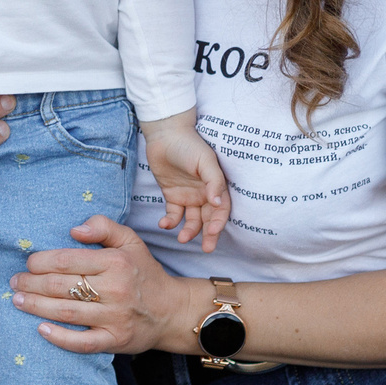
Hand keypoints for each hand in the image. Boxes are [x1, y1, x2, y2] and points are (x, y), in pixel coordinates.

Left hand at [7, 216, 193, 356]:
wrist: (173, 310)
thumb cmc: (144, 273)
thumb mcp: (130, 241)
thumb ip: (103, 227)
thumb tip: (74, 230)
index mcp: (115, 262)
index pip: (67, 260)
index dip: (41, 262)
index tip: (28, 264)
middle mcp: (115, 289)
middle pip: (62, 286)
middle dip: (32, 284)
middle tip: (15, 283)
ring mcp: (115, 318)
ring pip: (67, 312)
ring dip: (37, 307)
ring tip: (18, 301)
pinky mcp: (115, 340)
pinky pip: (83, 342)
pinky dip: (60, 338)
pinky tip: (41, 330)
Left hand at [140, 112, 229, 251]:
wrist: (165, 134)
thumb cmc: (189, 144)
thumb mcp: (205, 160)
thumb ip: (214, 181)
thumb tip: (218, 202)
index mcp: (215, 186)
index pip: (221, 209)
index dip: (219, 223)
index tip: (212, 233)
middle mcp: (204, 194)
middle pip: (209, 219)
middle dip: (208, 235)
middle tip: (207, 250)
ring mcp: (188, 196)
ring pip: (191, 220)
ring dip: (189, 231)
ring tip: (182, 239)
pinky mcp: (172, 196)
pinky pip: (173, 214)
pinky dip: (170, 222)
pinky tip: (164, 225)